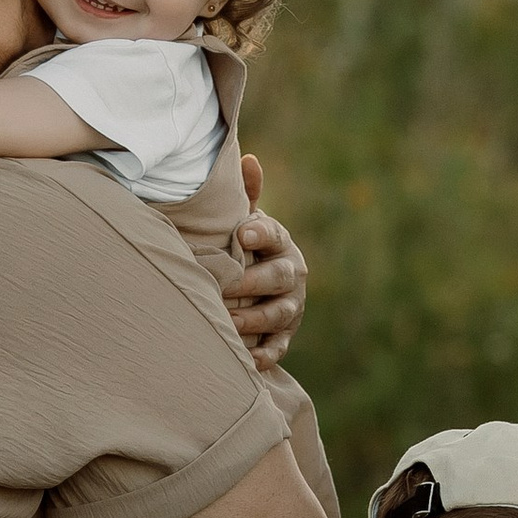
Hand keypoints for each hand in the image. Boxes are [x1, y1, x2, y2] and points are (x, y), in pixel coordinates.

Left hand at [223, 156, 307, 367]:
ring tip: (228, 321)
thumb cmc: (245, 250)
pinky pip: (278, 348)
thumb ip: (246, 196)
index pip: (273, 234)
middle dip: (253, 282)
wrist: (259, 289)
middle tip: (226, 286)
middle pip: (279, 277)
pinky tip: (248, 359)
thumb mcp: (246, 223)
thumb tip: (249, 159)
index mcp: (280, 242)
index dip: (259, 232)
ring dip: (255, 319)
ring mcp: (290, 306)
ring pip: (279, 314)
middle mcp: (291, 273)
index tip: (241, 231)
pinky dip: (264, 355)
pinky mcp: (284, 336)